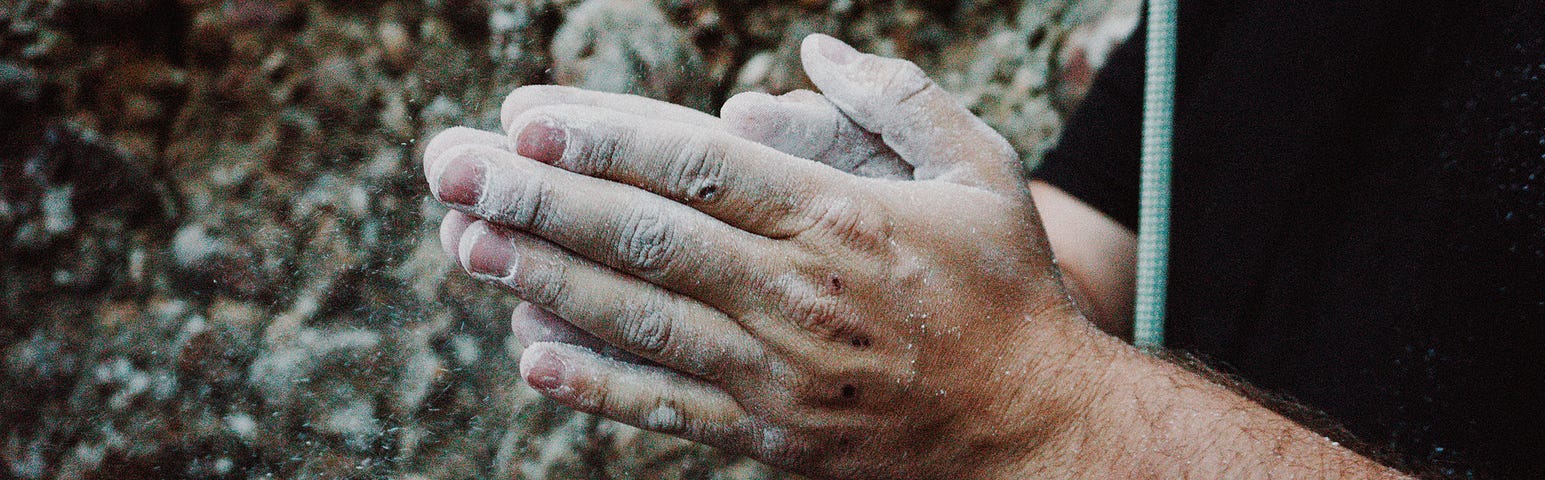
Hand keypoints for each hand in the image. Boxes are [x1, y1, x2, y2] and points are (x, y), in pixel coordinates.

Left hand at [423, 34, 1106, 478]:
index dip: (605, 140)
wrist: (1031, 428)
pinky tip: (530, 353)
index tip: (525, 119)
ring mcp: (776, 372)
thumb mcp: (983, 170)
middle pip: (645, 237)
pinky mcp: (768, 437)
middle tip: (449, 168)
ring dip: (540, 280)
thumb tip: (810, 51)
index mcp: (840, 218)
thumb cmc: (1004, 289)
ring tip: (461, 242)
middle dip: (537, 199)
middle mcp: (797, 293)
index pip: (699, 168)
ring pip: (638, 319)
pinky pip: (664, 408)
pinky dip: (593, 383)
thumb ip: (899, 98)